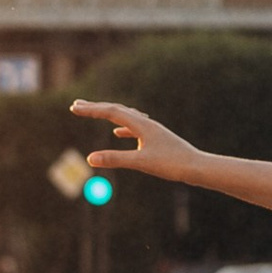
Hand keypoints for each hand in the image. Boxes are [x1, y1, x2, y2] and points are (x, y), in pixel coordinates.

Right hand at [70, 97, 201, 182]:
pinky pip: (134, 128)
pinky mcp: (156, 139)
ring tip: (94, 112)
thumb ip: (115, 159)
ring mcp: (151, 130)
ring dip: (107, 114)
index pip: (111, 112)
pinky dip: (122, 127)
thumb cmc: (172, 164)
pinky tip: (118, 132)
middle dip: (95, 108)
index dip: (91, 110)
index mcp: (141, 124)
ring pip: (125, 117)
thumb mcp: (141, 162)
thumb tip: (90, 159)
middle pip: (116, 110)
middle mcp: (146, 123)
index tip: (73, 108)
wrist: (198, 167)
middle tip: (76, 105)